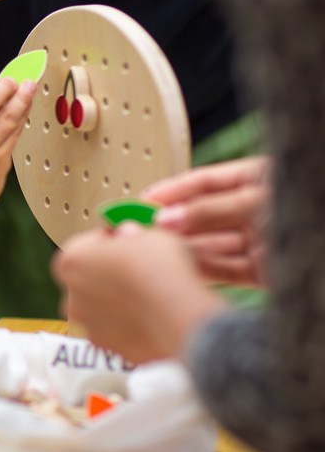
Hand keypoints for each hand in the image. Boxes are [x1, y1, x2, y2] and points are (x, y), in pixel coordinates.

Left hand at [53, 223, 229, 362]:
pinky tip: (151, 316)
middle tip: (136, 268)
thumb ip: (131, 235)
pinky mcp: (110, 350)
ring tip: (147, 294)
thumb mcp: (149, 235)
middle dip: (107, 274)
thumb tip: (128, 236)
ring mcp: (89, 328)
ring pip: (100, 309)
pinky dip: (129, 326)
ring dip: (116, 302)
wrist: (179, 317)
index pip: (83, 245)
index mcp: (71, 262)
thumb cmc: (159, 271)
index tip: (123, 241)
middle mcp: (71, 298)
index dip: (106, 242)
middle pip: (86, 280)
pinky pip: (117, 332)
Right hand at [142, 156, 270, 285]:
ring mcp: (262, 241)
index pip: (205, 182)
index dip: (173, 190)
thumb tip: (170, 217)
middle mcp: (258, 210)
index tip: (145, 200)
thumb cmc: (310, 211)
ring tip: (156, 250)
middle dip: (174, 223)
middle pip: (204, 215)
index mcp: (260, 180)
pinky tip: (180, 267)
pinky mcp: (265, 271)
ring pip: (211, 244)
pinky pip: (226, 269)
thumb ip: (209, 209)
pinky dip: (202, 269)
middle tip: (143, 229)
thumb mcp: (255, 201)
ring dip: (183, 247)